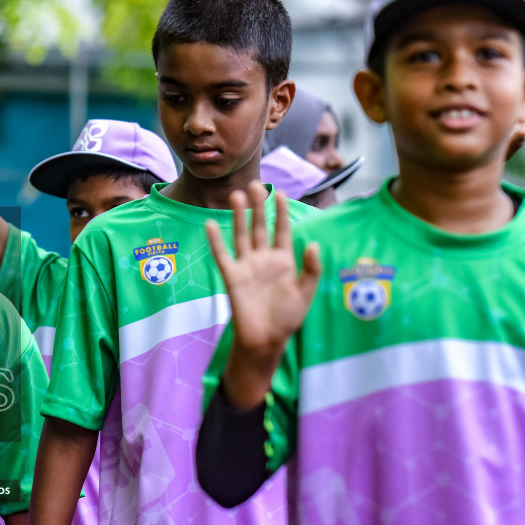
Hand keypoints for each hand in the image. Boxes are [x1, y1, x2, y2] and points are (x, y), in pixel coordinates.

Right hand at [205, 182, 321, 409]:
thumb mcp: (306, 293)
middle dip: (258, 207)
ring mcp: (246, 266)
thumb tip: (314, 244)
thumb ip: (311, 269)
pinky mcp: (232, 276)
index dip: (281, 212)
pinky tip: (211, 224)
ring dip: (239, 216)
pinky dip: (216, 240)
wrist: (266, 339)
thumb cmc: (287, 318)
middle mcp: (263, 259)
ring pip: (241, 235)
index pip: (282, 230)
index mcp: (284, 261)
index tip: (281, 192)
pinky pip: (222, 255)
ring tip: (237, 196)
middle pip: (260, 227)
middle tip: (256, 185)